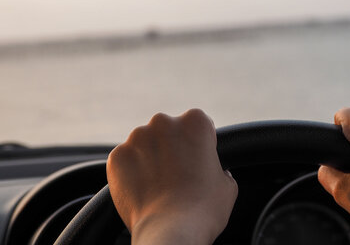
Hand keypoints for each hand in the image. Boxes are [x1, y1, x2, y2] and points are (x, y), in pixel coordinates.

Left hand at [107, 109, 237, 244]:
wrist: (170, 232)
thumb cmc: (203, 209)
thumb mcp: (228, 185)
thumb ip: (220, 169)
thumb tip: (217, 173)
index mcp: (195, 122)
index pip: (197, 125)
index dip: (199, 145)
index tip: (197, 162)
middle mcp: (164, 122)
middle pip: (169, 130)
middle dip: (172, 147)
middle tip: (178, 175)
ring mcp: (137, 138)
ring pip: (145, 143)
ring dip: (150, 157)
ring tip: (158, 185)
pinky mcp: (117, 156)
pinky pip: (126, 160)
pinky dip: (131, 172)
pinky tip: (143, 189)